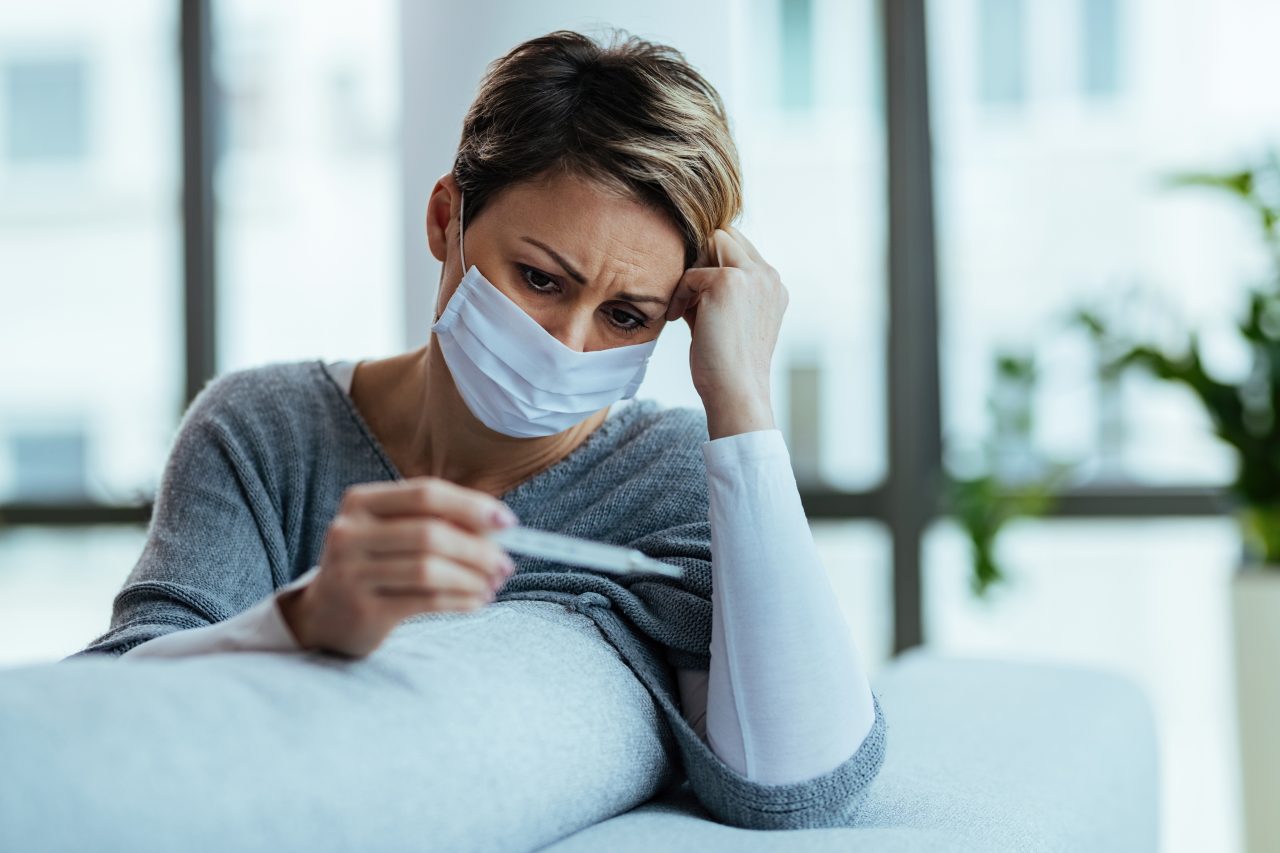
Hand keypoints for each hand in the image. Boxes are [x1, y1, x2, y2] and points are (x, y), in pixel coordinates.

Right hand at [278, 477, 517, 657]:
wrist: (324, 614)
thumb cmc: (374, 563)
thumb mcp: (393, 532)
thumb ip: (438, 521)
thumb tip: (498, 526)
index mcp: (360, 501)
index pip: (426, 493)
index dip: (471, 505)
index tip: (508, 522)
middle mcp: (349, 533)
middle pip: (431, 533)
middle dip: (478, 549)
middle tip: (505, 565)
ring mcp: (351, 573)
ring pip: (430, 570)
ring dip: (472, 578)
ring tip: (491, 585)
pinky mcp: (363, 610)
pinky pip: (425, 601)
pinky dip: (459, 600)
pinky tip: (476, 601)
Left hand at [665, 225, 786, 438]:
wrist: (735, 390)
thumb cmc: (728, 364)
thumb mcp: (730, 318)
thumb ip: (718, 291)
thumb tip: (689, 270)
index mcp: (773, 286)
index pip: (740, 248)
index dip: (714, 265)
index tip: (700, 298)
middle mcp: (768, 276)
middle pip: (725, 237)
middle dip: (702, 261)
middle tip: (692, 299)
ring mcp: (751, 275)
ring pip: (711, 242)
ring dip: (693, 272)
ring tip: (687, 308)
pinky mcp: (728, 281)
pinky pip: (690, 274)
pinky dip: (680, 296)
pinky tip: (680, 320)